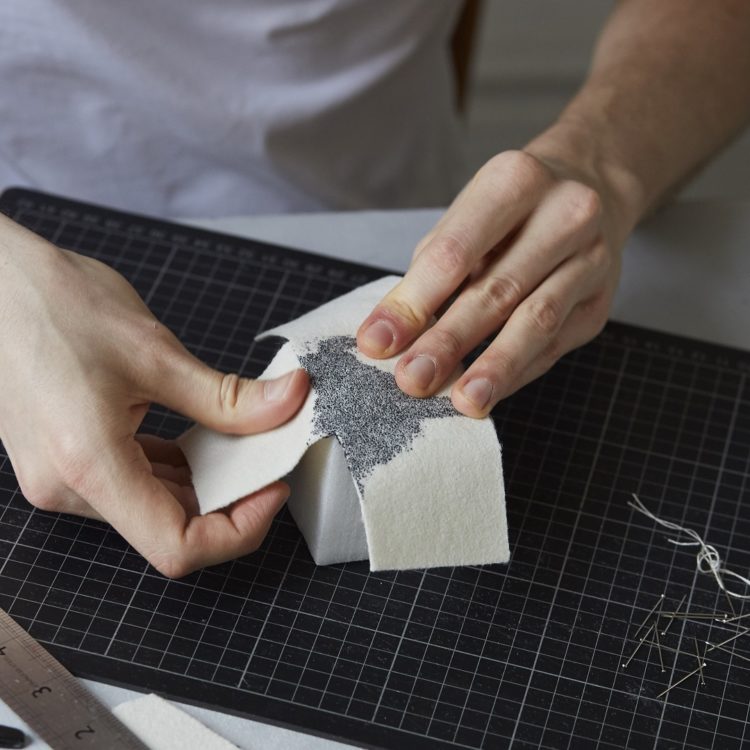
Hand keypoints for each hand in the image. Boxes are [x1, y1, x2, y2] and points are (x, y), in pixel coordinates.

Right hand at [0, 216, 308, 576]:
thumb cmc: (51, 305)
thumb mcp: (154, 351)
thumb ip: (228, 395)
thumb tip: (289, 402)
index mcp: (88, 467)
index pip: (177, 547)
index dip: (239, 530)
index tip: (271, 490)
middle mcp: (68, 486)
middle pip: (169, 527)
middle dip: (229, 499)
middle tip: (267, 457)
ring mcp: (62, 476)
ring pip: (153, 505)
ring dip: (203, 482)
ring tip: (241, 441)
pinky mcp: (65, 457)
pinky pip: (132, 480)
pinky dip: (173, 467)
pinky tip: (201, 436)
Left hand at [357, 148, 631, 415]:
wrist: (593, 187)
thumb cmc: (510, 211)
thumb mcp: (464, 220)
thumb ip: (429, 274)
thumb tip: (389, 337)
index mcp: (515, 181)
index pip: (454, 253)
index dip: (413, 303)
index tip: (377, 342)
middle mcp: (564, 214)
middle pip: (497, 289)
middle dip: (450, 341)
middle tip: (413, 379)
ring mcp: (590, 260)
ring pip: (537, 321)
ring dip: (496, 366)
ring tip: (464, 401)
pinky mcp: (599, 302)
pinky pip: (555, 345)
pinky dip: (518, 372)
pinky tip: (490, 391)